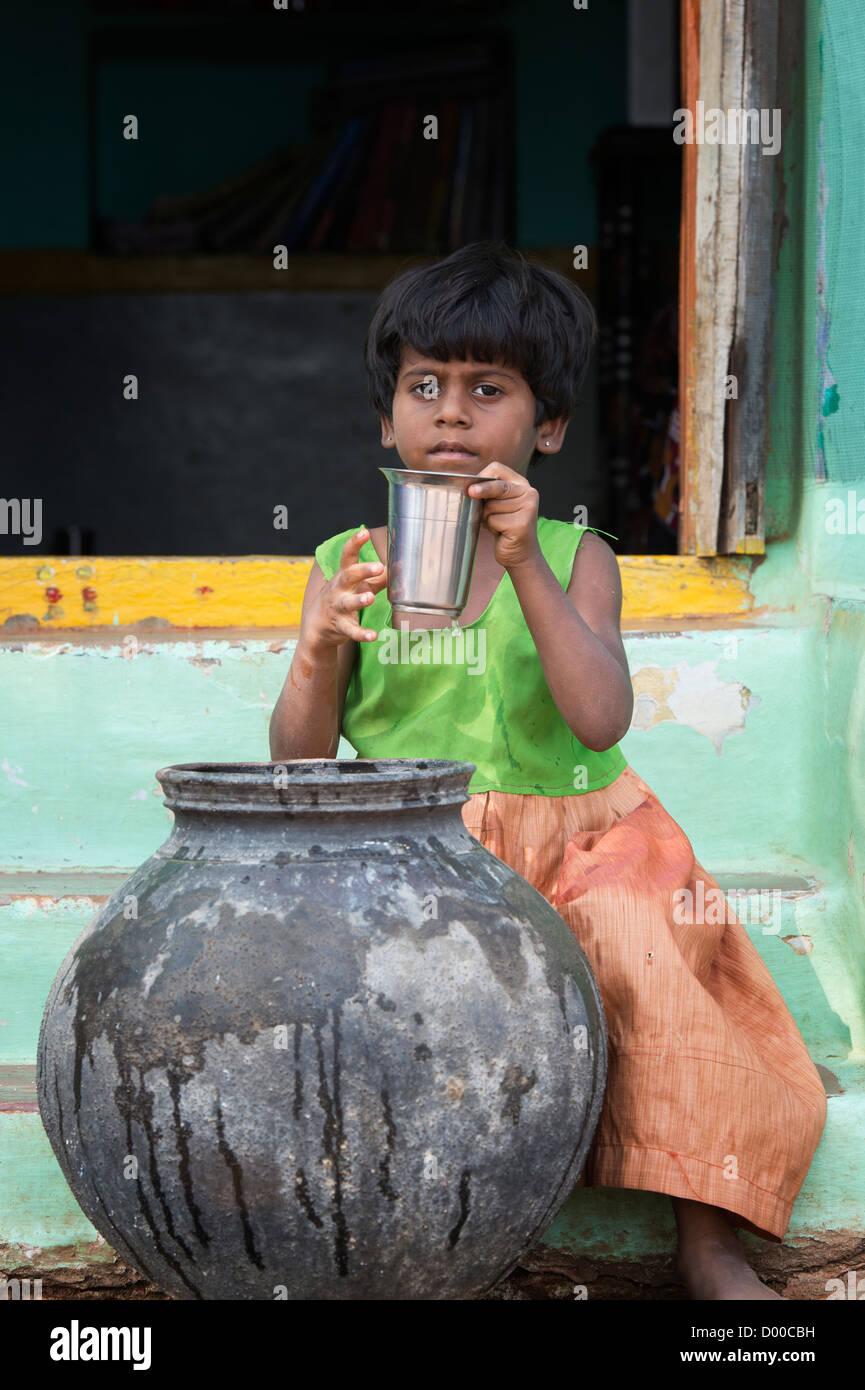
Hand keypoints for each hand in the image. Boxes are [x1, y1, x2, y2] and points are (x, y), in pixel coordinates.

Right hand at [305, 529, 387, 646]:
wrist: (317, 626)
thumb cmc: (342, 598)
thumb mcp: (356, 585)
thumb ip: (377, 578)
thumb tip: (400, 567)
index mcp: (343, 576)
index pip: (347, 556)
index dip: (354, 543)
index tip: (364, 532)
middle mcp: (338, 589)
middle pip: (348, 576)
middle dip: (362, 571)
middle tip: (378, 566)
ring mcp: (338, 608)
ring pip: (347, 603)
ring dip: (359, 600)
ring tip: (370, 598)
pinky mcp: (340, 626)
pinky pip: (351, 631)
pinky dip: (362, 634)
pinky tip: (373, 636)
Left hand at [466, 463, 540, 569]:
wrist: (521, 554)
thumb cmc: (504, 527)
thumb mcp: (496, 505)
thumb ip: (487, 495)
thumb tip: (468, 489)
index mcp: (521, 484)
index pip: (498, 469)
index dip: (482, 477)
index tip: (471, 486)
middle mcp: (529, 493)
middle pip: (497, 486)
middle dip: (481, 491)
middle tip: (470, 492)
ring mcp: (528, 508)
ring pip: (492, 506)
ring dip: (487, 517)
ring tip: (498, 525)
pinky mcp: (522, 524)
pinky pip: (494, 520)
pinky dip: (492, 528)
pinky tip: (502, 533)